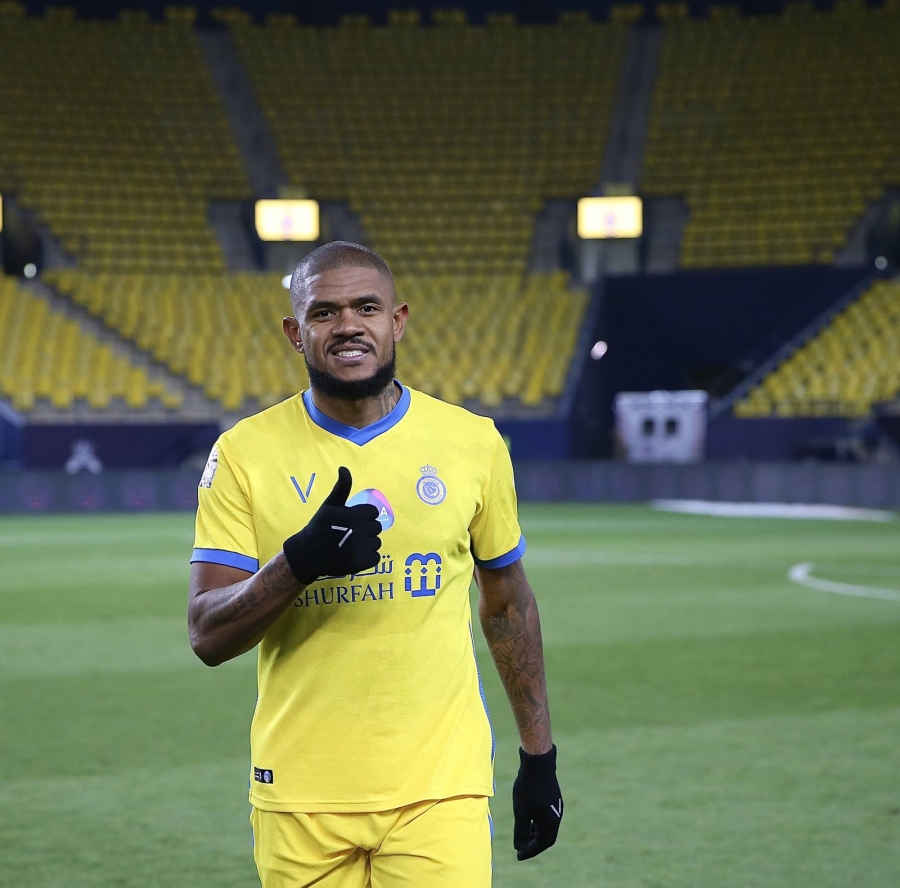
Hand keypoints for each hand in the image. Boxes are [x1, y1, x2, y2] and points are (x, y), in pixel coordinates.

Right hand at [282, 467, 380, 584]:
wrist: (308, 554)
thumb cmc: (319, 527)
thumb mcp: (329, 505)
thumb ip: (341, 488)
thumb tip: (344, 468)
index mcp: (354, 514)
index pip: (373, 512)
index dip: (363, 517)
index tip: (351, 522)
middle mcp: (360, 530)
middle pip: (376, 527)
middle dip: (365, 530)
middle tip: (349, 535)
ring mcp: (363, 547)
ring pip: (377, 542)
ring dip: (367, 544)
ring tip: (349, 546)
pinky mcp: (364, 562)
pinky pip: (375, 557)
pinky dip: (367, 558)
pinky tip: (354, 556)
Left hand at [512, 745, 562, 860]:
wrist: (539, 763)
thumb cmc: (528, 788)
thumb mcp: (521, 812)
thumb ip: (521, 832)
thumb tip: (520, 849)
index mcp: (550, 823)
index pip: (540, 844)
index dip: (529, 852)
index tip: (518, 856)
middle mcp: (557, 817)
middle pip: (547, 838)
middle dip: (534, 845)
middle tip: (522, 849)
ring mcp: (557, 806)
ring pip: (548, 827)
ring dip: (537, 833)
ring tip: (525, 834)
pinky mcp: (554, 797)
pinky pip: (548, 817)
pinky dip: (539, 823)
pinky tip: (530, 817)